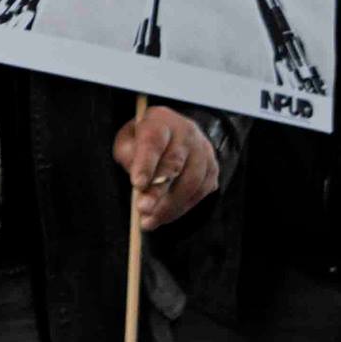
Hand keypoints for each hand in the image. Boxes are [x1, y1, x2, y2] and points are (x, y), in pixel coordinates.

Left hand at [112, 105, 218, 230]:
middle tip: (142, 209)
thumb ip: (129, 157)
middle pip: (174, 164)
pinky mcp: (212, 170)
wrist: (173, 133)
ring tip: (148, 221)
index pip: (154, 141)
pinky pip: (199, 194)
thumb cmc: (144, 140)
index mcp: (161, 120)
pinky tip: (163, 217)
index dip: (146, 163)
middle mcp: (187, 133)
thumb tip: (141, 186)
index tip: (137, 184)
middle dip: (157, 190)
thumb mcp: (128, 141)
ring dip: (168, 206)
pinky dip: (180, 209)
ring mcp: (204, 151)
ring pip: (190, 183)